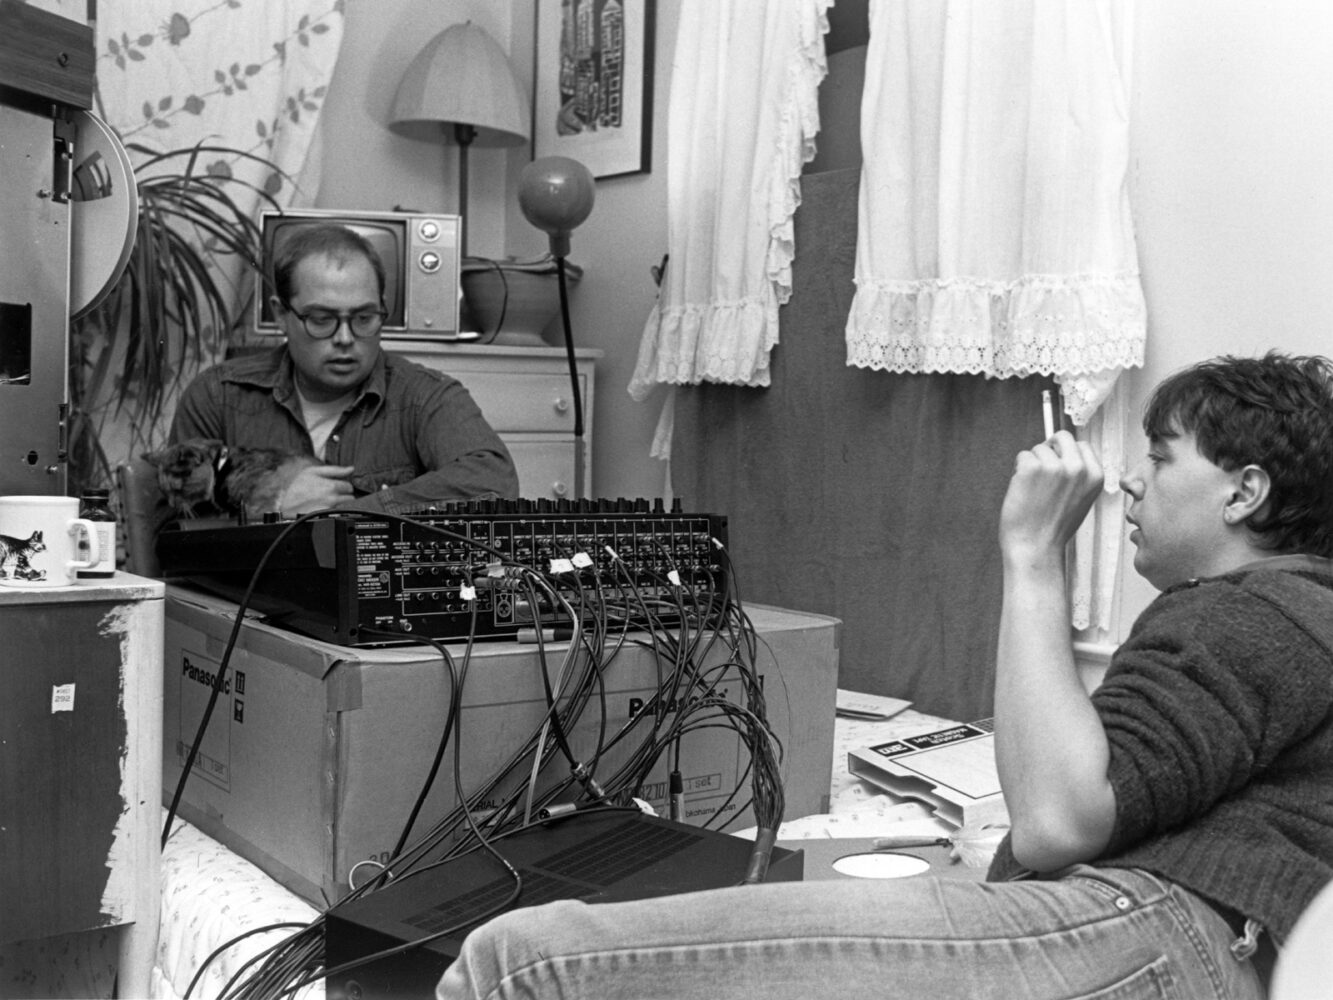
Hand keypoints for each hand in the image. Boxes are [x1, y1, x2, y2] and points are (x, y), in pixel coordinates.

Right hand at [278, 464, 354, 515]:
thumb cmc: (298, 486)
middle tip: (332, 495)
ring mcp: (330, 510)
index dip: (343, 486)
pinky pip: (338, 515)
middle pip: (350, 498)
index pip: (349, 486)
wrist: (285, 504)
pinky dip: (336, 513)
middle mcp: (333, 498)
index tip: (336, 487)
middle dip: (343, 496)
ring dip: (341, 504)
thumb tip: (352, 469)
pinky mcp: (326, 518)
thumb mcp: (313, 471)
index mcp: (332, 485)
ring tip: (328, 502)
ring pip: (345, 507)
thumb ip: (335, 470)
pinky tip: (326, 509)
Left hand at [999, 430, 1103, 565]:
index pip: (1082, 445)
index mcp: (1095, 476)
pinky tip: (1023, 490)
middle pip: (1062, 437)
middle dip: (1049, 448)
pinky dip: (1018, 470)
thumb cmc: (1053, 528)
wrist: (1036, 547)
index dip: (1065, 452)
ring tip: (1032, 490)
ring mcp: (1055, 467)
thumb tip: (1064, 454)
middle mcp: (1079, 468)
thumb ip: (1078, 476)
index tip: (1057, 464)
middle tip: (1040, 468)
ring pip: (1038, 449)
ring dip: (1031, 464)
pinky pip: (1023, 456)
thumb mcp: (1080, 500)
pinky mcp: (1032, 468)